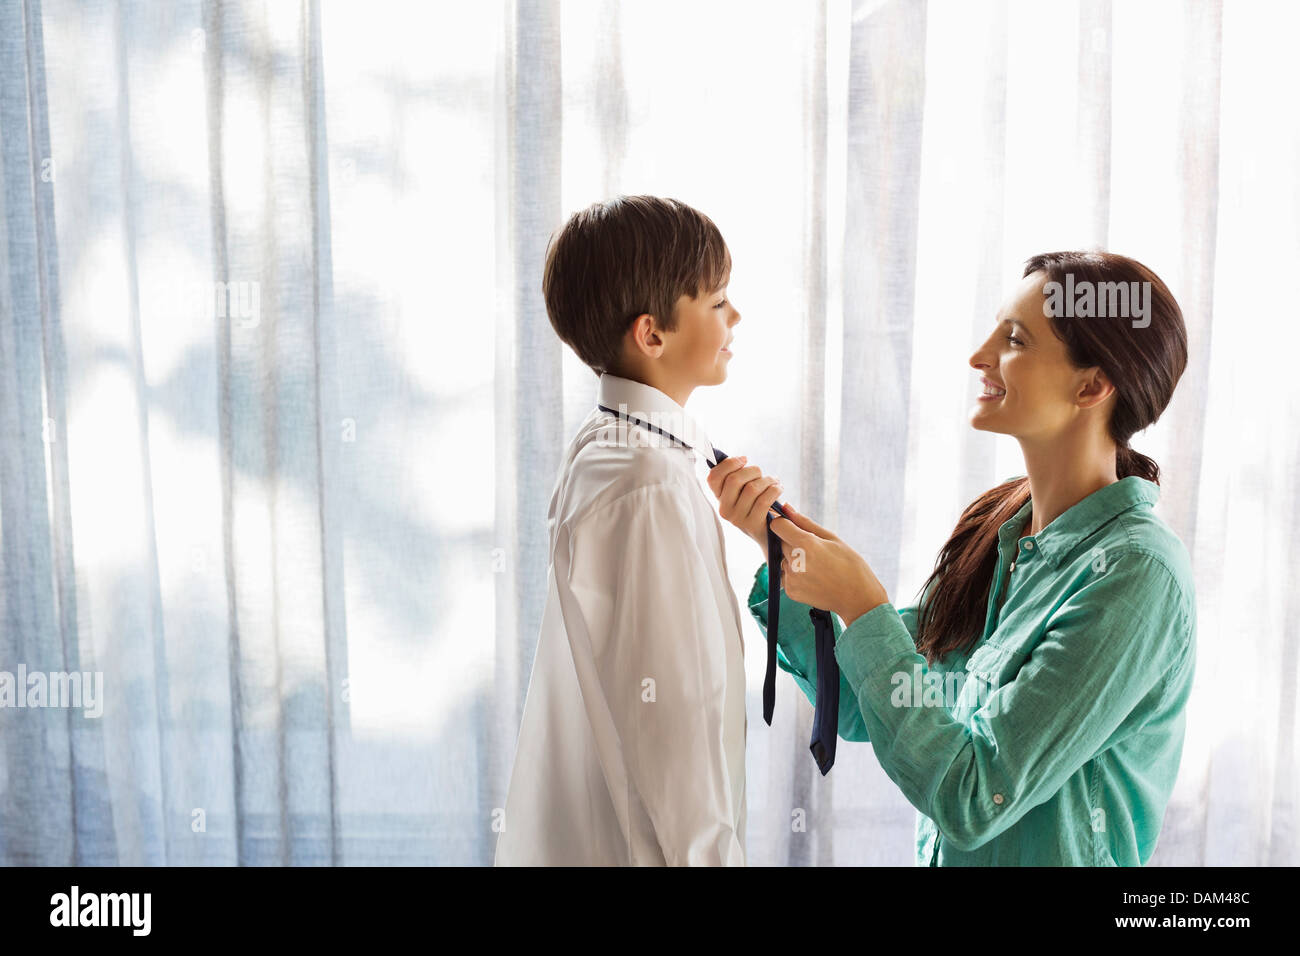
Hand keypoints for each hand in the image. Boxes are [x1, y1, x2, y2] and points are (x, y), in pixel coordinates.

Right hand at [705, 455, 783, 549]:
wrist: (769, 534)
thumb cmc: (757, 505)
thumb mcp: (742, 492)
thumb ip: (737, 477)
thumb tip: (741, 459)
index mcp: (719, 498)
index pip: (713, 477)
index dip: (729, 464)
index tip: (744, 459)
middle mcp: (724, 509)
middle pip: (734, 480)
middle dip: (752, 470)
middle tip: (761, 473)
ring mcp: (737, 519)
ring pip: (751, 488)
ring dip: (767, 480)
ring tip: (774, 481)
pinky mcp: (752, 524)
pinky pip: (764, 500)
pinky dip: (774, 490)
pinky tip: (779, 489)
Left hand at [768, 503, 888, 626]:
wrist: (858, 598)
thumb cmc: (850, 565)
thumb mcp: (832, 539)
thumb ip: (805, 523)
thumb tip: (787, 507)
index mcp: (806, 545)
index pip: (778, 525)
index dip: (784, 523)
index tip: (793, 526)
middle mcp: (795, 562)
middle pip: (781, 542)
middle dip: (793, 542)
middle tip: (814, 551)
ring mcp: (791, 579)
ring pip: (783, 559)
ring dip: (794, 559)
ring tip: (817, 566)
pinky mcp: (790, 591)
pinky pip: (786, 575)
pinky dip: (796, 574)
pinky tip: (814, 577)